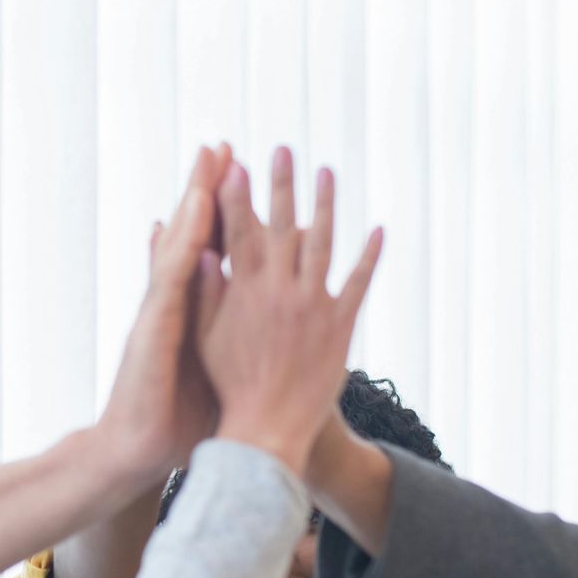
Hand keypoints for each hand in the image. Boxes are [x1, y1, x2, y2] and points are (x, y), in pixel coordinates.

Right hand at [93, 143, 232, 486]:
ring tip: (209, 158)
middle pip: (193, 233)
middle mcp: (175, 301)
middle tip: (221, 145)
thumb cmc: (175, 420)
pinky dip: (181, 236)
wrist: (135, 451)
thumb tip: (244, 321)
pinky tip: (192, 206)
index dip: (223, 212)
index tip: (239, 175)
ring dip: (195, 196)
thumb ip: (221, 338)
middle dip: (207, 188)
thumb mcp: (207, 371)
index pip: (209, 250)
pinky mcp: (155, 322)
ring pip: (181, 240)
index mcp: (191, 311)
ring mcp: (162, 307)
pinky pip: (171, 269)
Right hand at [197, 147, 380, 476]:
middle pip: (281, 224)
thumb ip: (206, 294)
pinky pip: (358, 282)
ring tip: (326, 172)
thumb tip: (201, 251)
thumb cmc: (228, 385)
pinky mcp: (340, 325)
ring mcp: (313, 305)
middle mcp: (279, 290)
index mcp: (243, 291)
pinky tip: (377, 229)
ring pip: (322, 242)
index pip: (239, 230)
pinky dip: (369, 256)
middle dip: (281, 184)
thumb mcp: (205, 338)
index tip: (237, 163)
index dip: (237, 194)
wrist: (266, 428)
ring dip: (325, 204)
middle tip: (283, 149)